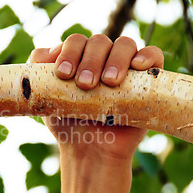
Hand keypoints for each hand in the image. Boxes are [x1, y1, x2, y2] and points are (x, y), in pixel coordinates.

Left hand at [30, 34, 163, 163]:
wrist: (90, 151)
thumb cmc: (67, 122)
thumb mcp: (45, 97)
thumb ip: (38, 71)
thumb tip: (45, 51)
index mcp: (79, 57)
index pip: (76, 41)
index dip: (69, 53)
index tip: (63, 74)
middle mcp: (103, 58)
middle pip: (99, 41)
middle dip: (90, 60)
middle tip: (85, 84)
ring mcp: (126, 67)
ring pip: (125, 44)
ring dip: (115, 59)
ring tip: (109, 82)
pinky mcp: (147, 79)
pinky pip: (154, 55)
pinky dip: (147, 55)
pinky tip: (137, 65)